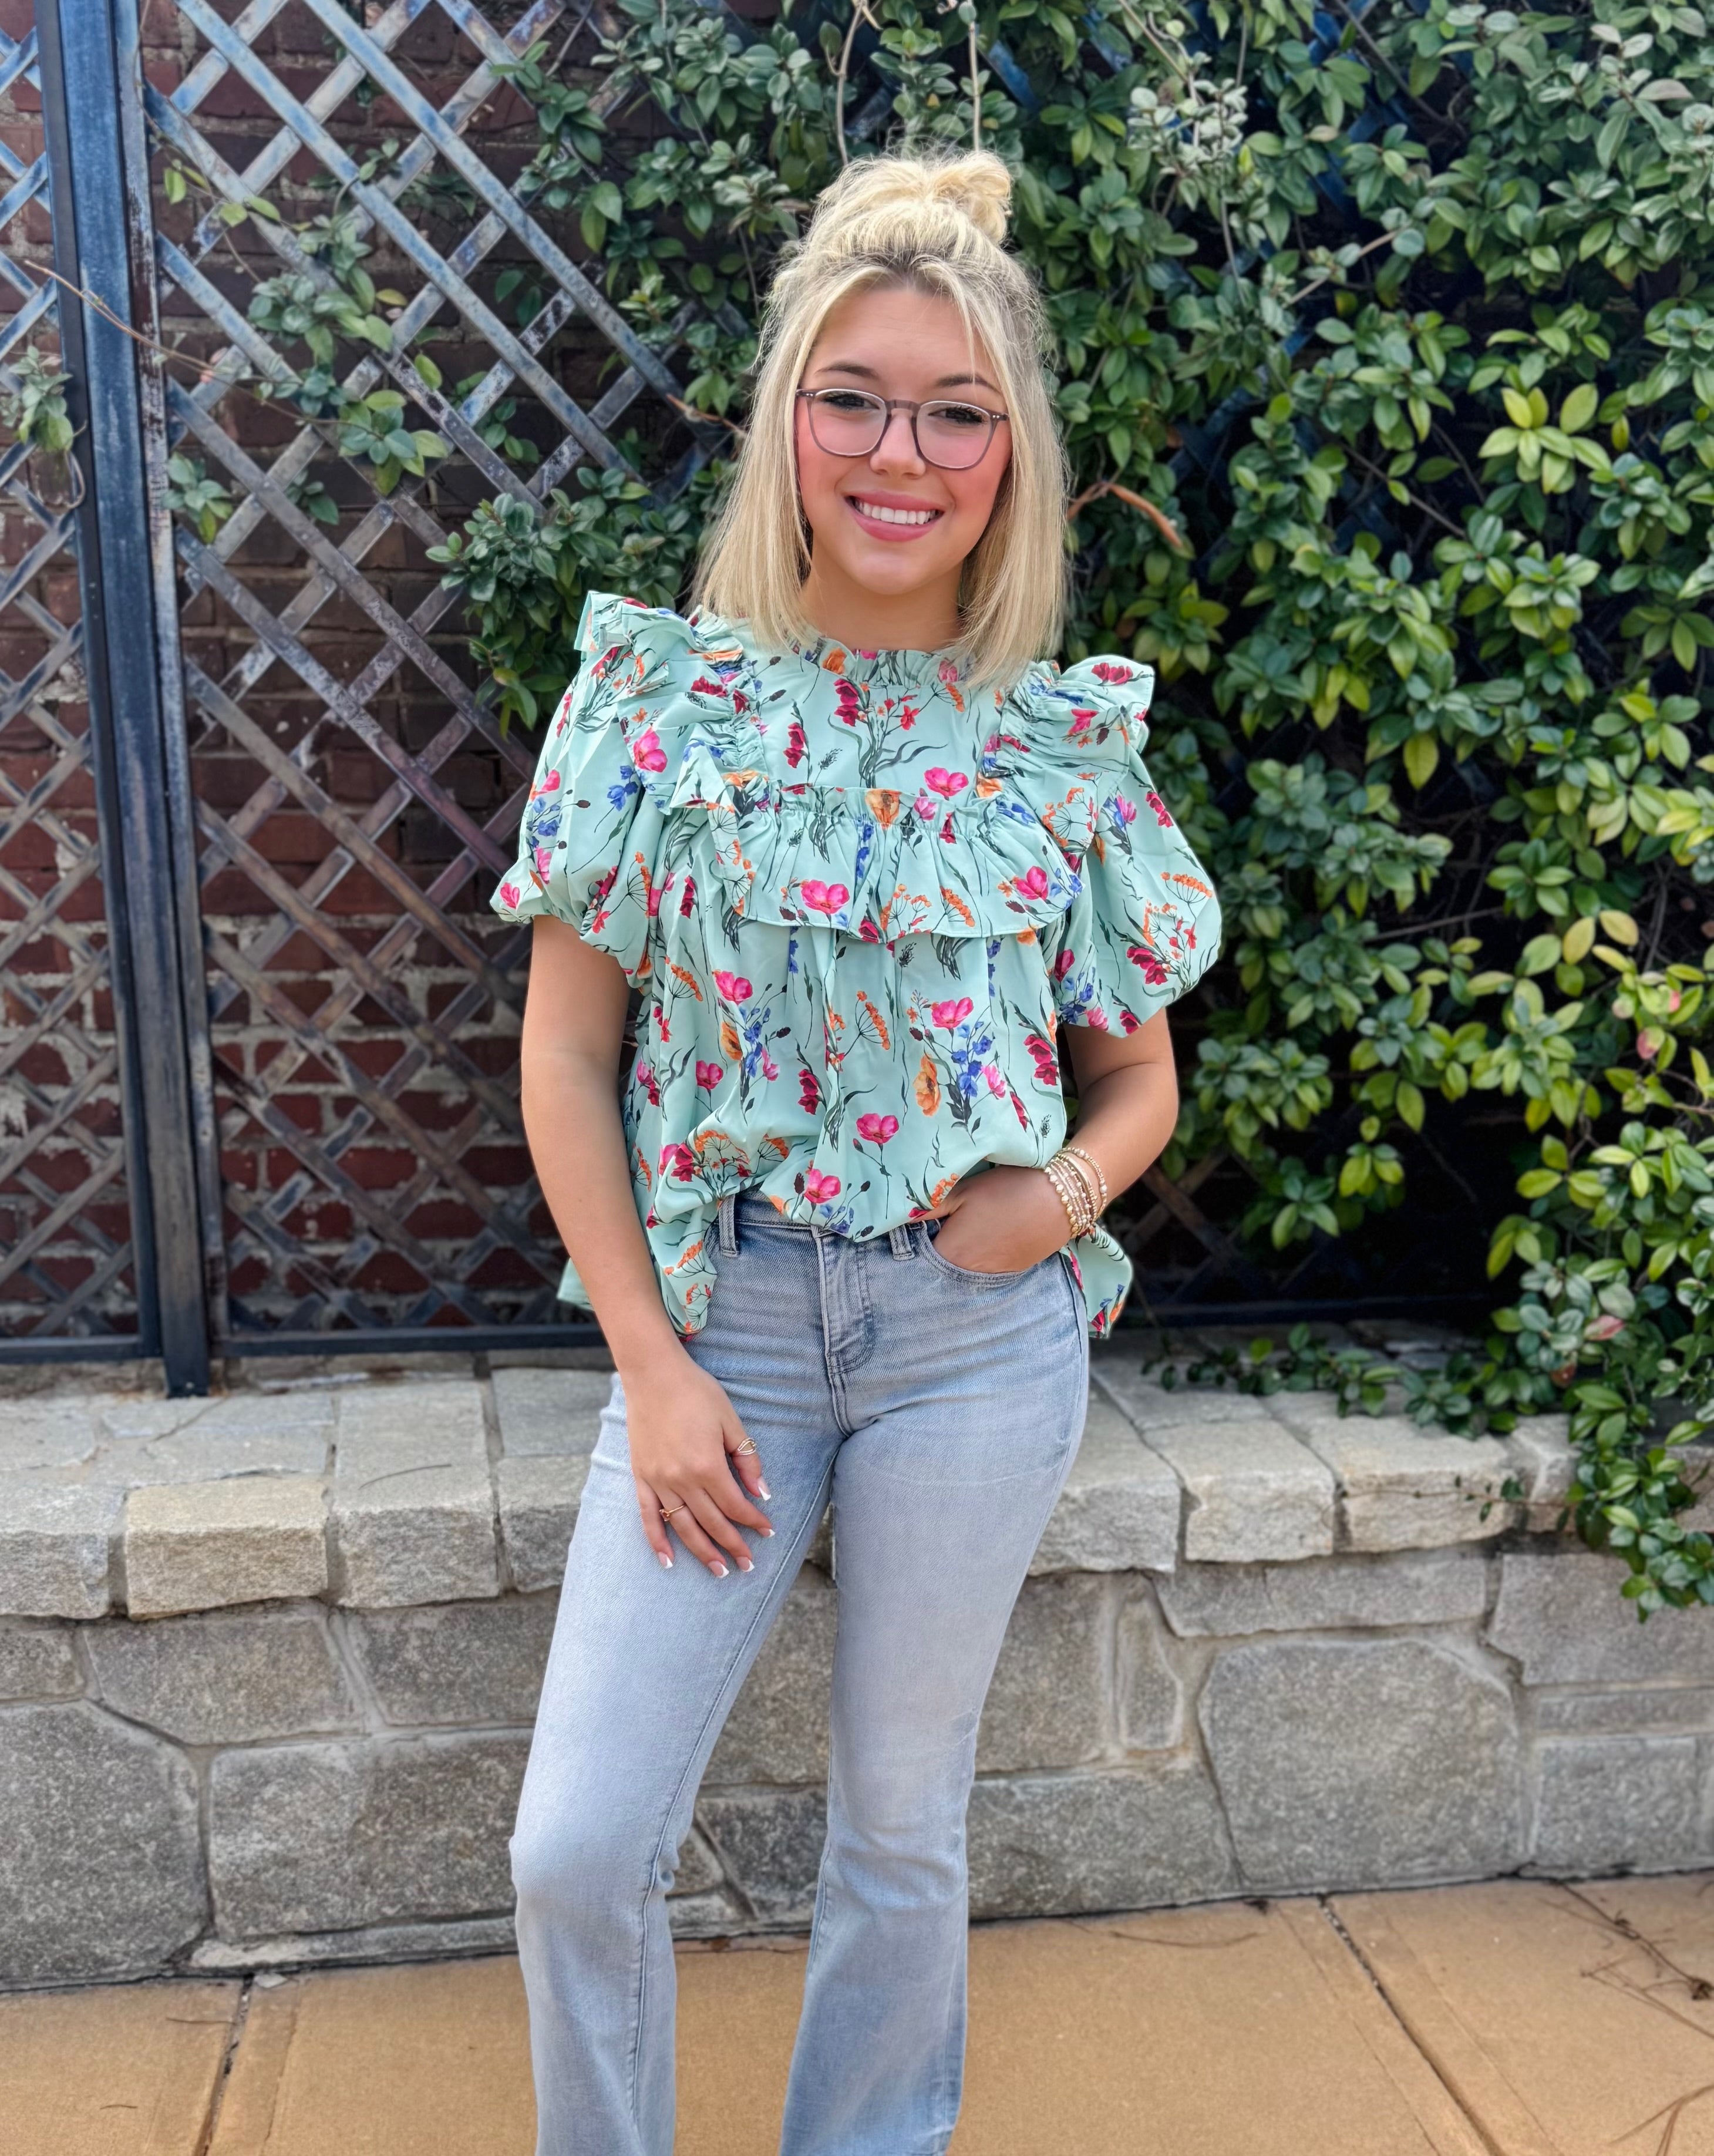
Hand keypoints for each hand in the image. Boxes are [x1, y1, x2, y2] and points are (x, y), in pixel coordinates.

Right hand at [615, 1348, 773, 1576]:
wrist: (653, 1374)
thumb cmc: (696, 1392)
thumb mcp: (730, 1421)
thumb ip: (746, 1459)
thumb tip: (761, 1492)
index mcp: (707, 1465)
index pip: (735, 1505)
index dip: (753, 1521)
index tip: (767, 1532)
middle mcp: (681, 1479)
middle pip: (711, 1522)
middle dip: (733, 1546)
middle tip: (747, 1565)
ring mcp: (658, 1480)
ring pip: (682, 1526)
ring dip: (702, 1551)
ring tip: (718, 1571)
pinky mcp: (640, 1476)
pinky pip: (648, 1516)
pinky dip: (657, 1541)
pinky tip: (668, 1561)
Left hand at [926, 1163, 1070, 1274]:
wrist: (1060, 1200)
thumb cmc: (1006, 1190)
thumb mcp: (963, 1192)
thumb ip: (928, 1207)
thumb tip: (899, 1215)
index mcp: (951, 1254)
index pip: (917, 1258)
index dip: (913, 1242)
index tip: (915, 1227)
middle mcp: (967, 1274)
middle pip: (939, 1268)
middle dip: (934, 1251)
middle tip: (936, 1227)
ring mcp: (992, 1276)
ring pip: (961, 1271)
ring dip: (957, 1256)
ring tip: (962, 1230)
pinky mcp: (1011, 1272)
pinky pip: (983, 1271)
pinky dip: (977, 1258)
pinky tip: (983, 1238)